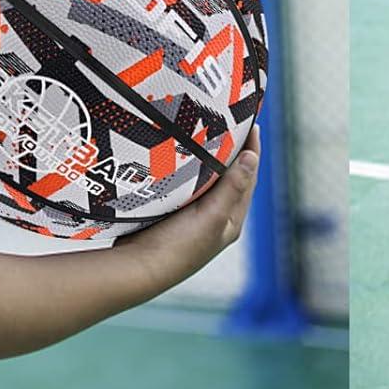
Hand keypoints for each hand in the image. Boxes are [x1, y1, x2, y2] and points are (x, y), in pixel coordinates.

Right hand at [120, 127, 260, 296]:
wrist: (136, 268)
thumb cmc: (177, 246)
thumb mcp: (210, 216)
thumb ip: (231, 188)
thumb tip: (253, 158)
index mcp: (230, 220)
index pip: (249, 177)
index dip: (252, 150)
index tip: (252, 123)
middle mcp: (215, 218)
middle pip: (230, 176)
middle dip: (233, 150)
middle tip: (232, 120)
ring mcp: (193, 215)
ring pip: (209, 178)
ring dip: (211, 156)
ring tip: (211, 130)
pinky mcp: (172, 211)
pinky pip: (188, 181)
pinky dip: (192, 166)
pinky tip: (185, 152)